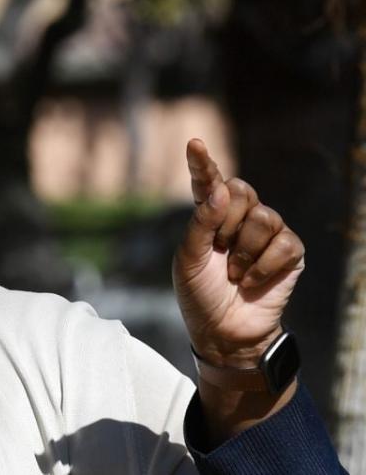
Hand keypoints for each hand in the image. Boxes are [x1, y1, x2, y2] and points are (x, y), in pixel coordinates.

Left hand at [173, 139, 304, 367]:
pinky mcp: (289, 252)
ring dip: (243, 251)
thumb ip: (200, 223)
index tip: (194, 144)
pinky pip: (282, 243)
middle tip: (219, 250)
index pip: (208, 181)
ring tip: (233, 273)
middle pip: (242, 191)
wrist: (224, 332)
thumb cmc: (200, 295)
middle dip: (226, 222)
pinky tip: (249, 282)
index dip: (202, 163)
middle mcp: (239, 217)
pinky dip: (262, 266)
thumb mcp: (188, 260)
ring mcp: (267, 233)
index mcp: (209, 215)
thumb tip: (221, 189)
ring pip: (264, 217)